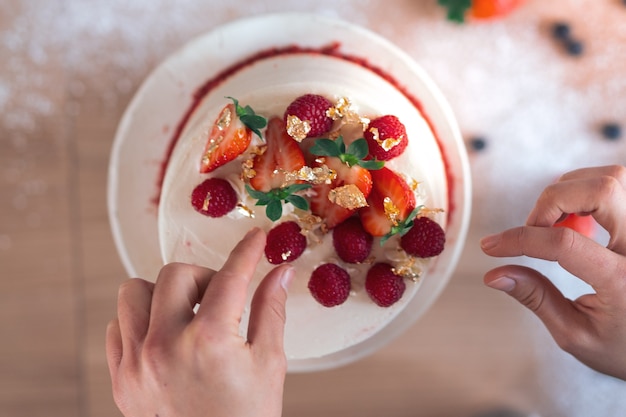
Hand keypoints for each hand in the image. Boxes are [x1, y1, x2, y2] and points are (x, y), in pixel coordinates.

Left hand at [105, 227, 293, 416]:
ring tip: (186, 314)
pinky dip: (140, 322)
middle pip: (174, 274)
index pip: (230, 276)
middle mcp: (166, 346)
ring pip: (134, 293)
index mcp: (210, 340)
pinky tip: (164, 336)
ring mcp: (137, 363)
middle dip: (202, 276)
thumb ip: (271, 310)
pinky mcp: (121, 380)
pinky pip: (118, 328)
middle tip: (219, 296)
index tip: (255, 239)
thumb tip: (282, 272)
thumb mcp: (269, 363)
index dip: (247, 251)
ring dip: (163, 294)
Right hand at [480, 165, 625, 379]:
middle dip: (552, 200)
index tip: (492, 246)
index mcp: (624, 281)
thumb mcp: (575, 334)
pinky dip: (588, 192)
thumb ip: (536, 298)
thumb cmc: (623, 348)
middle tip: (533, 228)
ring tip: (555, 223)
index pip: (565, 244)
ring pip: (612, 178)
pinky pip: (620, 187)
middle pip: (601, 189)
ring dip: (571, 191)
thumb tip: (495, 275)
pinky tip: (577, 218)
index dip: (520, 239)